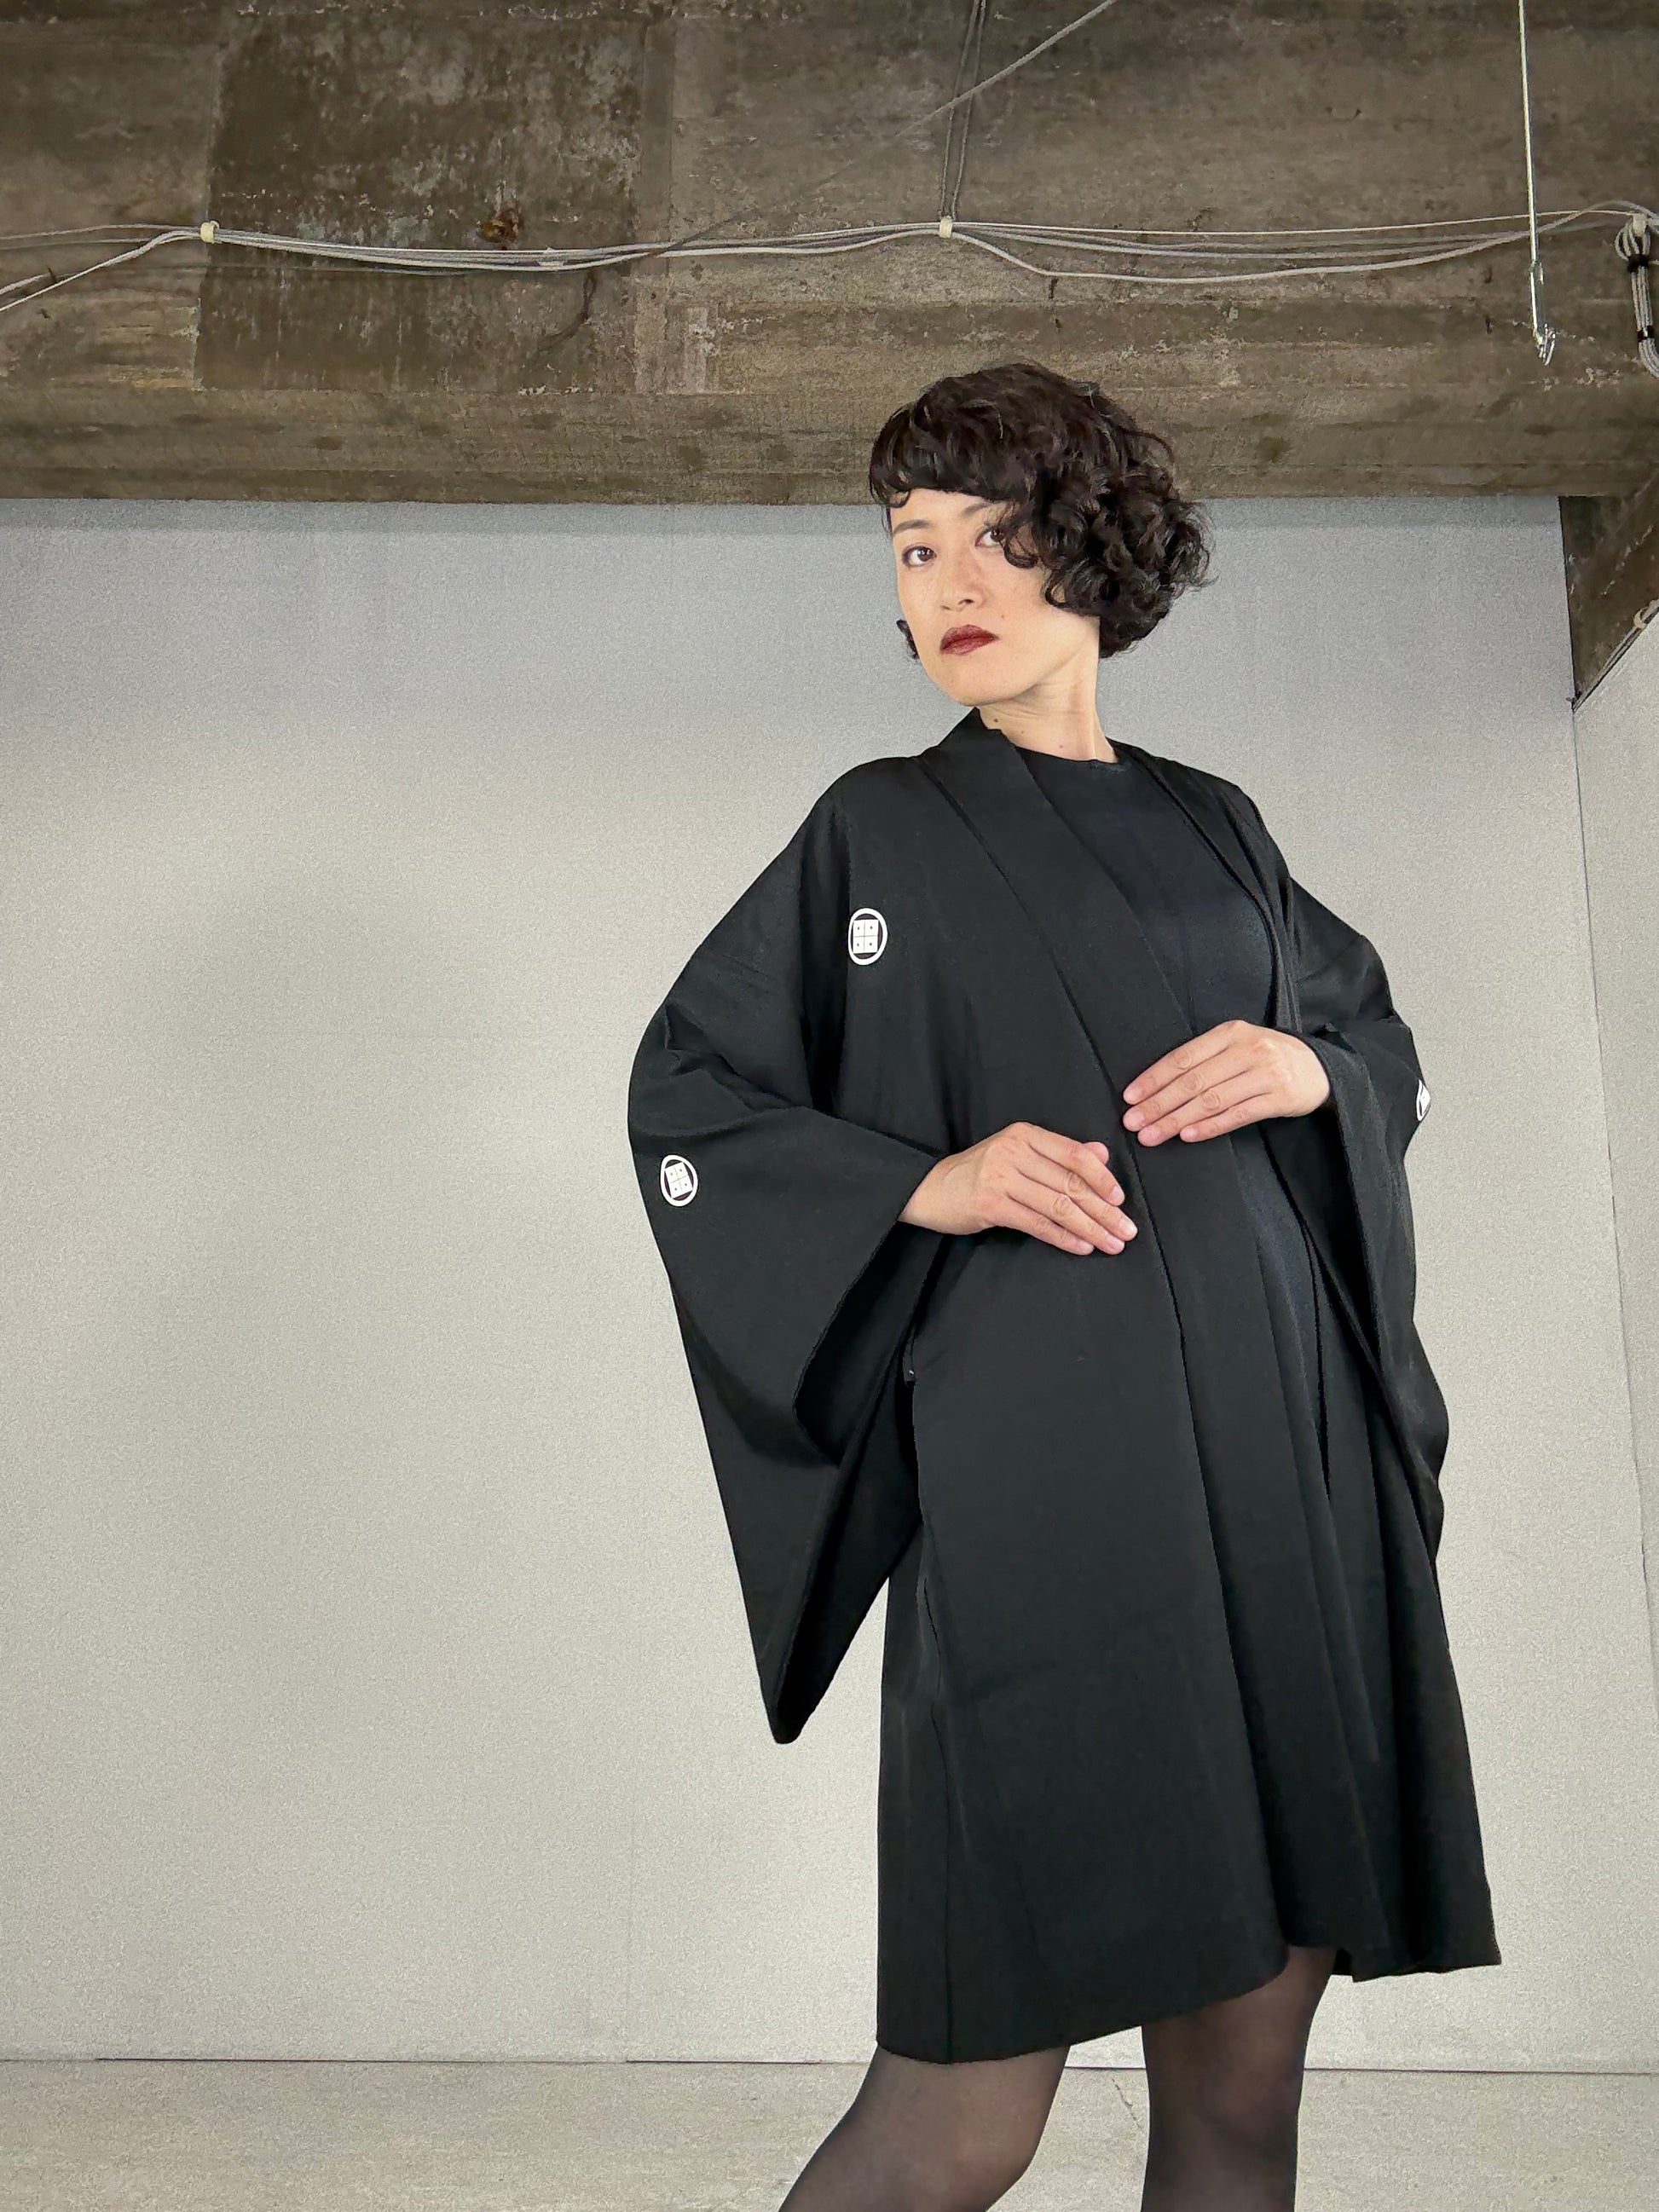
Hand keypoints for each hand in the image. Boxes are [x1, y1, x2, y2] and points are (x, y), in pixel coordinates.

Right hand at [899, 1121, 1138, 1254]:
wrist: (930, 1189)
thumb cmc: (979, 1172)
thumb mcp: (1018, 1154)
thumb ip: (1059, 1153)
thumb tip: (1102, 1153)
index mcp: (1025, 1135)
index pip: (1074, 1154)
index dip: (1102, 1178)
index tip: (1120, 1200)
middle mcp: (1013, 1151)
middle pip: (1070, 1183)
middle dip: (1103, 1210)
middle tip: (1126, 1230)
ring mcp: (1000, 1177)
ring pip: (1058, 1205)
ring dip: (1090, 1228)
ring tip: (1111, 1244)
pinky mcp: (991, 1204)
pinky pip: (1037, 1223)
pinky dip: (1063, 1237)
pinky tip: (1081, 1247)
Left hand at [1121, 1020, 1330, 1144]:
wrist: (1319, 1067)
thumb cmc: (1266, 1058)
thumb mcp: (1237, 1045)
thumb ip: (1204, 1058)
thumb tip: (1157, 1086)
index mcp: (1230, 1032)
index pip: (1183, 1057)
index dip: (1154, 1078)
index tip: (1130, 1098)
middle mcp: (1247, 1049)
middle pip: (1193, 1080)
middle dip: (1159, 1104)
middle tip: (1133, 1122)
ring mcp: (1266, 1073)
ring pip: (1212, 1100)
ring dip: (1177, 1120)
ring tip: (1152, 1135)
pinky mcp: (1279, 1097)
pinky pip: (1238, 1115)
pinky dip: (1210, 1127)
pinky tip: (1188, 1136)